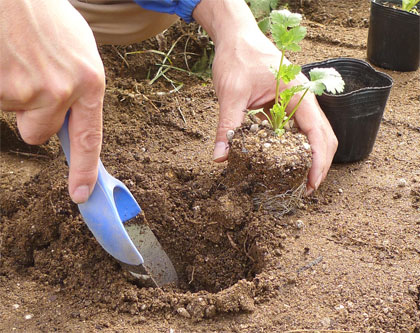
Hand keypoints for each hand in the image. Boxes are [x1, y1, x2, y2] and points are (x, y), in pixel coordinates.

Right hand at [0, 0, 104, 202]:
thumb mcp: (80, 51)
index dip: (84, 171)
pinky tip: (4, 58)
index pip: (89, 139)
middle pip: (40, 134)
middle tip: (31, 80)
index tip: (80, 195)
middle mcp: (60, 90)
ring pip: (14, 115)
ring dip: (13, 95)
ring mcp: (24, 89)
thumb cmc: (46, 15)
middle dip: (33, 116)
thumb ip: (81, 90)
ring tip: (16, 58)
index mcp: (89, 82)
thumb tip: (73, 124)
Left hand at [193, 0, 336, 193]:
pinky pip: (297, 129)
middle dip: (319, 165)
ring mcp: (297, 101)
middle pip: (324, 137)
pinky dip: (296, 147)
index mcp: (298, 93)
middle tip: (305, 189)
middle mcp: (303, 98)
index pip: (318, 133)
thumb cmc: (238, 57)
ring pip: (314, 134)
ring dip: (310, 158)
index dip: (318, 161)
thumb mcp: (231, 94)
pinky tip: (284, 161)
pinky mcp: (286, 104)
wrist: (235, 37)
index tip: (311, 183)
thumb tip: (221, 158)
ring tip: (298, 180)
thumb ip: (228, 127)